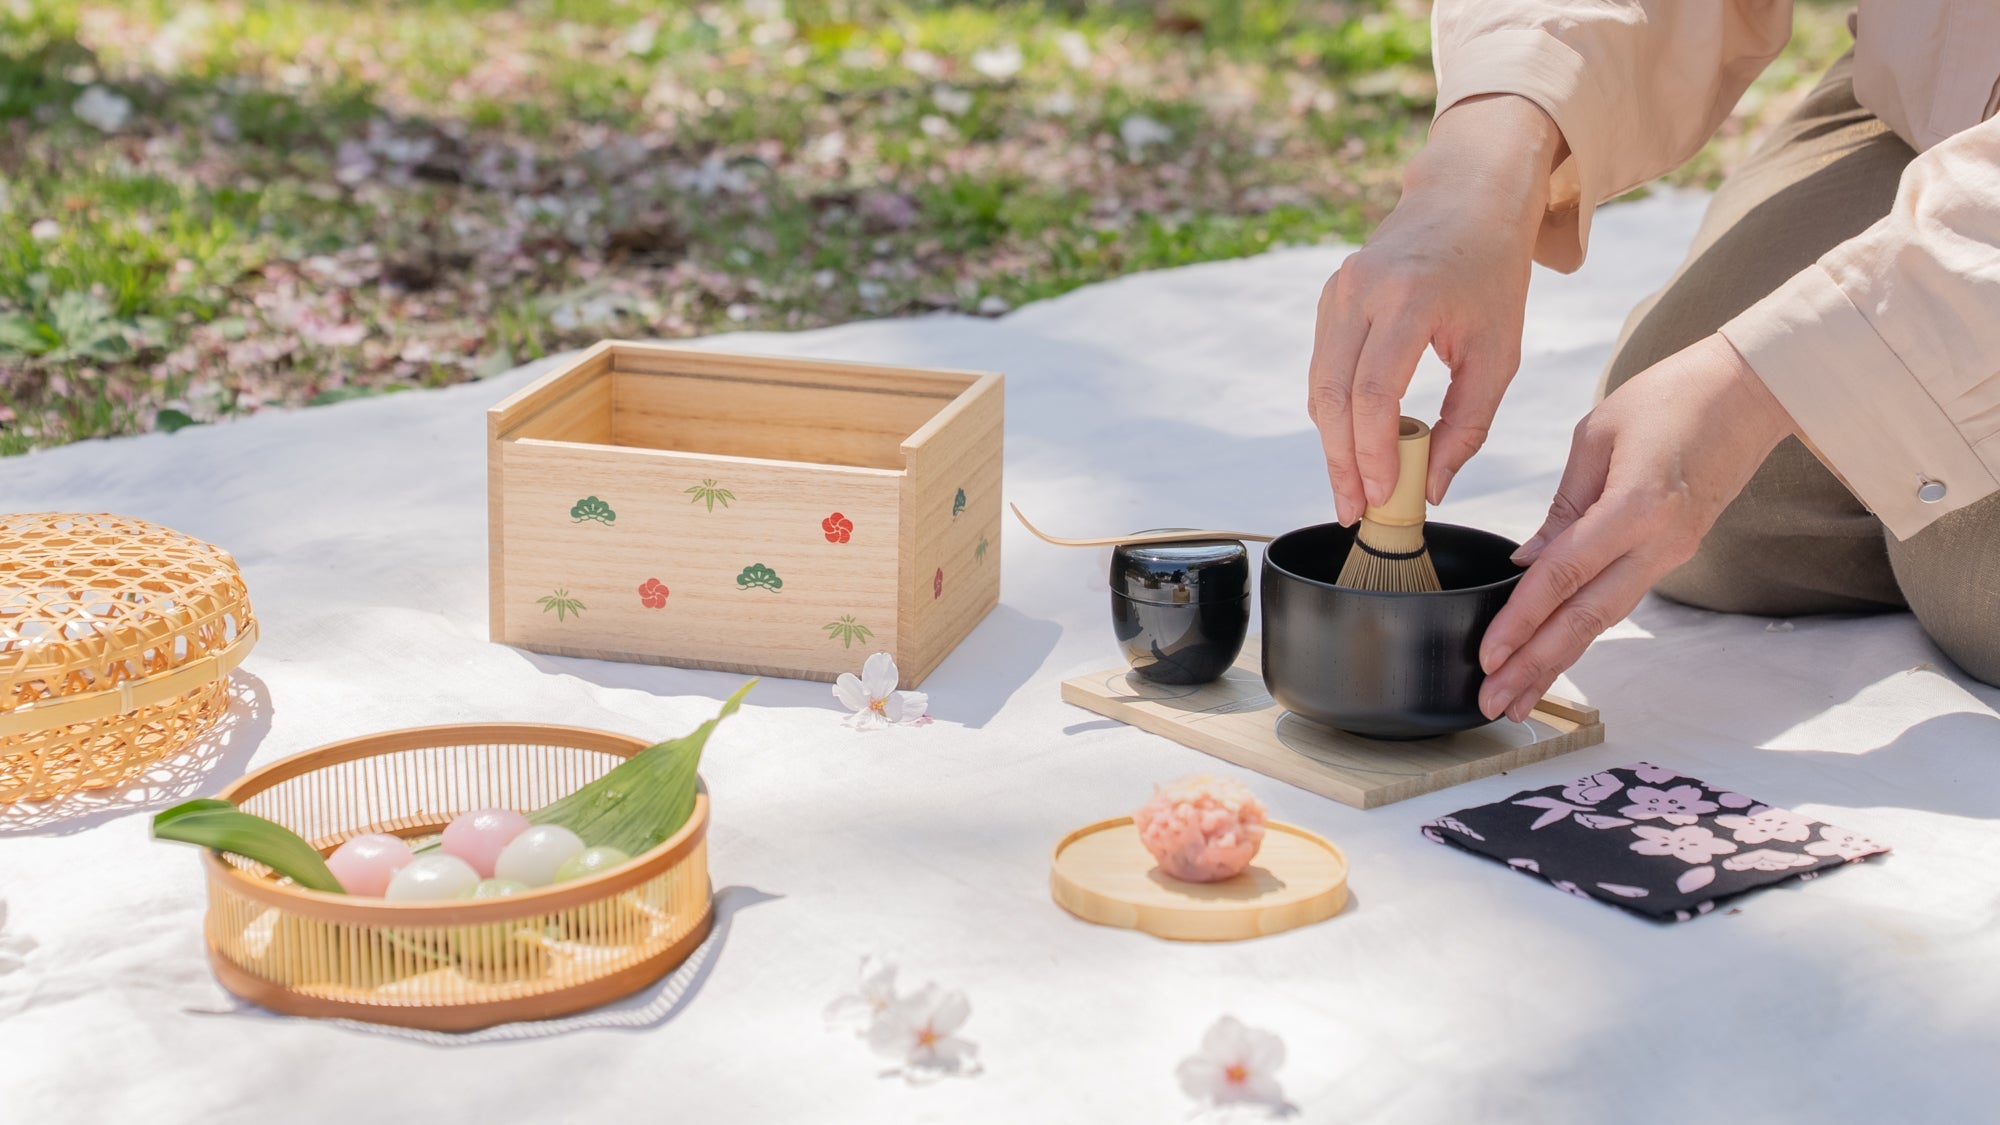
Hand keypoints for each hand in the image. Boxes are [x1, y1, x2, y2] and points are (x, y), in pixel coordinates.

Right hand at [1308, 94, 1565, 523]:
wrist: (1467, 198)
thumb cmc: (1491, 274)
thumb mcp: (1498, 352)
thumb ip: (1468, 424)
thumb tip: (1434, 486)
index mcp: (1410, 298)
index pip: (1373, 392)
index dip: (1372, 452)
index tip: (1383, 497)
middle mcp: (1361, 290)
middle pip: (1333, 396)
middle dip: (1341, 462)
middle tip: (1354, 510)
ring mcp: (1338, 291)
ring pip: (1319, 387)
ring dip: (1333, 444)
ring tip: (1352, 489)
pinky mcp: (1330, 298)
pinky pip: (1323, 370)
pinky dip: (1335, 414)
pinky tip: (1353, 446)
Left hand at [1476, 334, 1795, 720]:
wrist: (1752, 391)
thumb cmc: (1674, 396)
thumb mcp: (1598, 435)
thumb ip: (1564, 507)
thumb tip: (1528, 562)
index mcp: (1635, 506)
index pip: (1564, 575)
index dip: (1522, 620)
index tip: (1488, 656)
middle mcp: (1658, 542)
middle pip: (1586, 618)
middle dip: (1536, 665)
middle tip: (1494, 702)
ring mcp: (1672, 552)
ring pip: (1604, 619)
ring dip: (1558, 660)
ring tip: (1517, 696)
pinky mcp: (1676, 552)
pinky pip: (1620, 599)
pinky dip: (1583, 630)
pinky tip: (1553, 652)